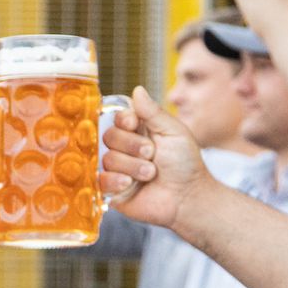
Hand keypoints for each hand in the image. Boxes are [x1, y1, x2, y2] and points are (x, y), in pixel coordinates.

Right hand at [98, 86, 213, 229]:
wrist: (187, 197)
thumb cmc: (185, 164)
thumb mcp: (174, 132)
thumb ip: (153, 112)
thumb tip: (137, 89)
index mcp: (139, 130)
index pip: (118, 117)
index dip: (123, 119)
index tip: (134, 123)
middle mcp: (125, 147)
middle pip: (109, 136)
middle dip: (132, 145)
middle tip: (152, 154)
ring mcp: (117, 168)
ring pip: (107, 158)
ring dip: (131, 166)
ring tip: (150, 174)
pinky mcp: (112, 189)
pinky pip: (100, 179)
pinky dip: (115, 180)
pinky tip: (130, 184)